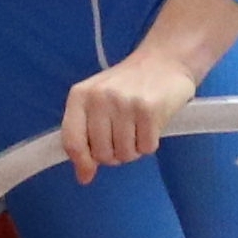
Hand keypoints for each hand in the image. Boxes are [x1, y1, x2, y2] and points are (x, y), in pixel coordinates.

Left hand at [60, 47, 200, 185]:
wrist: (165, 61)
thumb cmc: (128, 85)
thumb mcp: (98, 102)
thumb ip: (85, 136)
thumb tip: (83, 177)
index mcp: (80, 96)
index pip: (72, 140)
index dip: (80, 162)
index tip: (88, 172)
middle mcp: (100, 98)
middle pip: (101, 154)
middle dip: (114, 154)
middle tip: (123, 137)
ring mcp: (124, 103)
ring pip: (124, 154)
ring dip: (133, 149)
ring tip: (138, 129)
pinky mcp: (149, 109)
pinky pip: (146, 148)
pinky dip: (150, 143)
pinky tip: (151, 125)